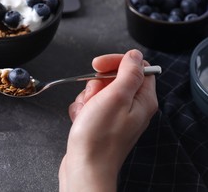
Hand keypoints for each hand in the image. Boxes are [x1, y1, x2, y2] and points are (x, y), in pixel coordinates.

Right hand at [59, 49, 157, 191]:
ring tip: (86, 113)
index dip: (115, 62)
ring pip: (98, 91)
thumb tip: (135, 55)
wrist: (84, 167)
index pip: (136, 66)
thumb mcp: (116, 97)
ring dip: (86, 98)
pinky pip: (90, 105)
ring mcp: (116, 116)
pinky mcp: (102, 123)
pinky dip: (81, 109)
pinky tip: (80, 120)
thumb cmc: (98, 138)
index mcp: (142, 99)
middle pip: (113, 78)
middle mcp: (132, 107)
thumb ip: (128, 72)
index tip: (98, 66)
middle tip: (93, 97)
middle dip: (96, 84)